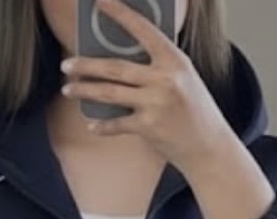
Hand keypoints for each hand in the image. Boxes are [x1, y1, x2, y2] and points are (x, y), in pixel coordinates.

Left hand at [62, 0, 231, 170]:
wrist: (209, 146)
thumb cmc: (194, 109)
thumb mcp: (183, 78)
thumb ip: (158, 65)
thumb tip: (122, 57)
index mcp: (173, 60)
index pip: (142, 30)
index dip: (119, 14)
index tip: (99, 2)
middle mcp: (164, 79)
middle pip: (115, 67)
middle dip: (86, 65)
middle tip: (67, 64)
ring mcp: (155, 104)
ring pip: (110, 93)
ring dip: (85, 91)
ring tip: (68, 89)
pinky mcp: (149, 127)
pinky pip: (117, 123)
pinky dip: (103, 126)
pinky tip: (92, 125)